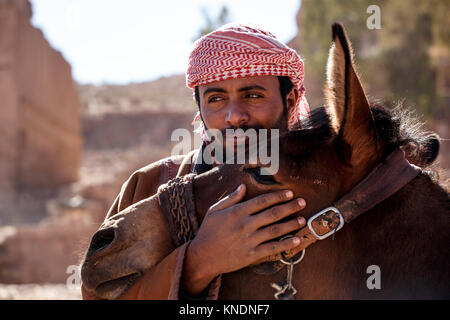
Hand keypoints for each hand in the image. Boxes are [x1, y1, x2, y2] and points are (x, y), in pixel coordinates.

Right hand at [182, 184, 305, 295]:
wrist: (202, 257)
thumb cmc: (208, 231)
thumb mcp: (215, 210)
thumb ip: (230, 198)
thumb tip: (243, 187)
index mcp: (237, 212)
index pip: (262, 201)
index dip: (277, 196)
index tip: (290, 193)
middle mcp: (245, 225)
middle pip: (272, 213)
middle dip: (290, 207)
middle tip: (303, 202)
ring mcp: (249, 240)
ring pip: (275, 230)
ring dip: (291, 224)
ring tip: (302, 219)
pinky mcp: (251, 255)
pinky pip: (272, 248)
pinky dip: (285, 244)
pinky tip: (296, 240)